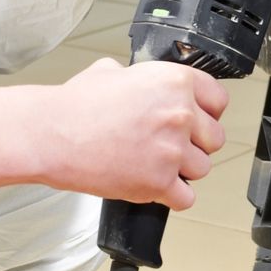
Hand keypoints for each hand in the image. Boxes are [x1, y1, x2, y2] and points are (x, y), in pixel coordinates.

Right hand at [0, 58, 228, 208]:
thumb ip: (140, 78)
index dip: (207, 114)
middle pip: (214, 138)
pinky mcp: (159, 181)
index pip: (219, 101)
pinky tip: (154, 187)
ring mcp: (172, 149)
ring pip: (202, 169)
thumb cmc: (76, 106)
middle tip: (169, 146)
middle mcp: (180, 113)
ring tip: (155, 165)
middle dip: (195, 144)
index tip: (196, 122)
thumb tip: (141, 83)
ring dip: (183, 171)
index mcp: (175, 81)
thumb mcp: (111, 71)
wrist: (52, 134)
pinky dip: (172, 197)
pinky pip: (186, 198)